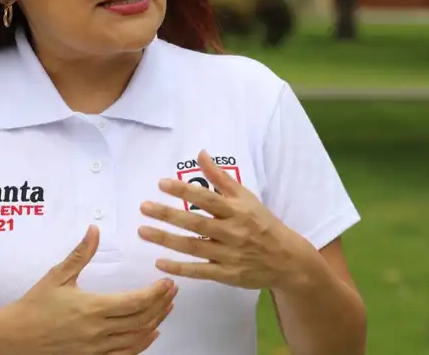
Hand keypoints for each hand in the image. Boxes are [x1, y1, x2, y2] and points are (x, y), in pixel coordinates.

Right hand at [11, 225, 177, 354]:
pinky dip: (142, 344)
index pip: (135, 302)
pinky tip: (151, 334)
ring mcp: (96, 349)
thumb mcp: (57, 276)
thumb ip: (80, 254)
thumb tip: (94, 230)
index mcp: (92, 308)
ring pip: (137, 338)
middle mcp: (98, 331)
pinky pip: (125, 354)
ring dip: (156, 323)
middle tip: (172, 291)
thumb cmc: (34, 306)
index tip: (167, 283)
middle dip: (161, 304)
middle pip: (142, 320)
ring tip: (166, 308)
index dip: (156, 293)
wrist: (15, 338)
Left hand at [138, 150, 316, 290]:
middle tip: (144, 206)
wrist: (286, 259)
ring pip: (193, 247)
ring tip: (142, 231)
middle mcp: (232, 232)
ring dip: (166, 239)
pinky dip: (179, 268)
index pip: (207, 199)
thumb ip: (221, 178)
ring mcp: (228, 255)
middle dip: (168, 215)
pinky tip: (159, 262)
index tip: (161, 184)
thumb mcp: (246, 197)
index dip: (184, 191)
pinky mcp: (226, 275)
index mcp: (237, 211)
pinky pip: (199, 271)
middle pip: (196, 223)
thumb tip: (200, 153)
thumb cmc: (262, 223)